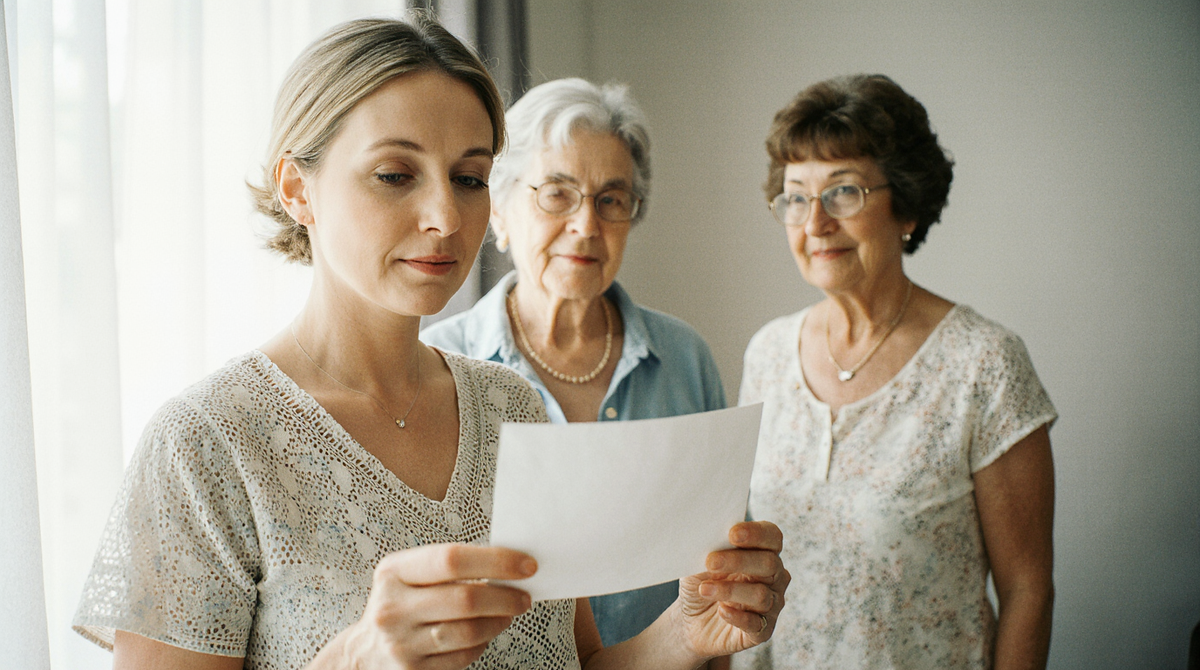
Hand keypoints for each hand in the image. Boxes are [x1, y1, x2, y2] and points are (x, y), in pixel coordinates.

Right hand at [332, 544, 535, 669]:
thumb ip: (449, 566)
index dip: (496, 561)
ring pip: (468, 632)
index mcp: (393, 571)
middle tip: (524, 596)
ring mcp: (400, 643)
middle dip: (505, 597)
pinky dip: (482, 643)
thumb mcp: (410, 575)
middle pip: (465, 599)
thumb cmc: (401, 603)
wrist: (364, 652)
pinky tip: (485, 633)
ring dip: (498, 622)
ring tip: (509, 613)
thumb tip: (509, 564)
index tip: (527, 565)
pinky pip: (463, 656)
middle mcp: (392, 607)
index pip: (452, 559)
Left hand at [674, 521, 788, 657]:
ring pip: (760, 595)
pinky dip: (737, 616)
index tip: (732, 533)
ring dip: (730, 590)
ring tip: (704, 589)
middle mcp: (774, 578)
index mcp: (762, 552)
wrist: (691, 621)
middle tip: (711, 562)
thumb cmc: (701, 583)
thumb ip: (710, 549)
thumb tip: (708, 535)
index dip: (757, 533)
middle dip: (739, 560)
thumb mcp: (700, 563)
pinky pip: (755, 623)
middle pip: (769, 564)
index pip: (772, 537)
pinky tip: (721, 610)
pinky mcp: (762, 631)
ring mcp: (771, 606)